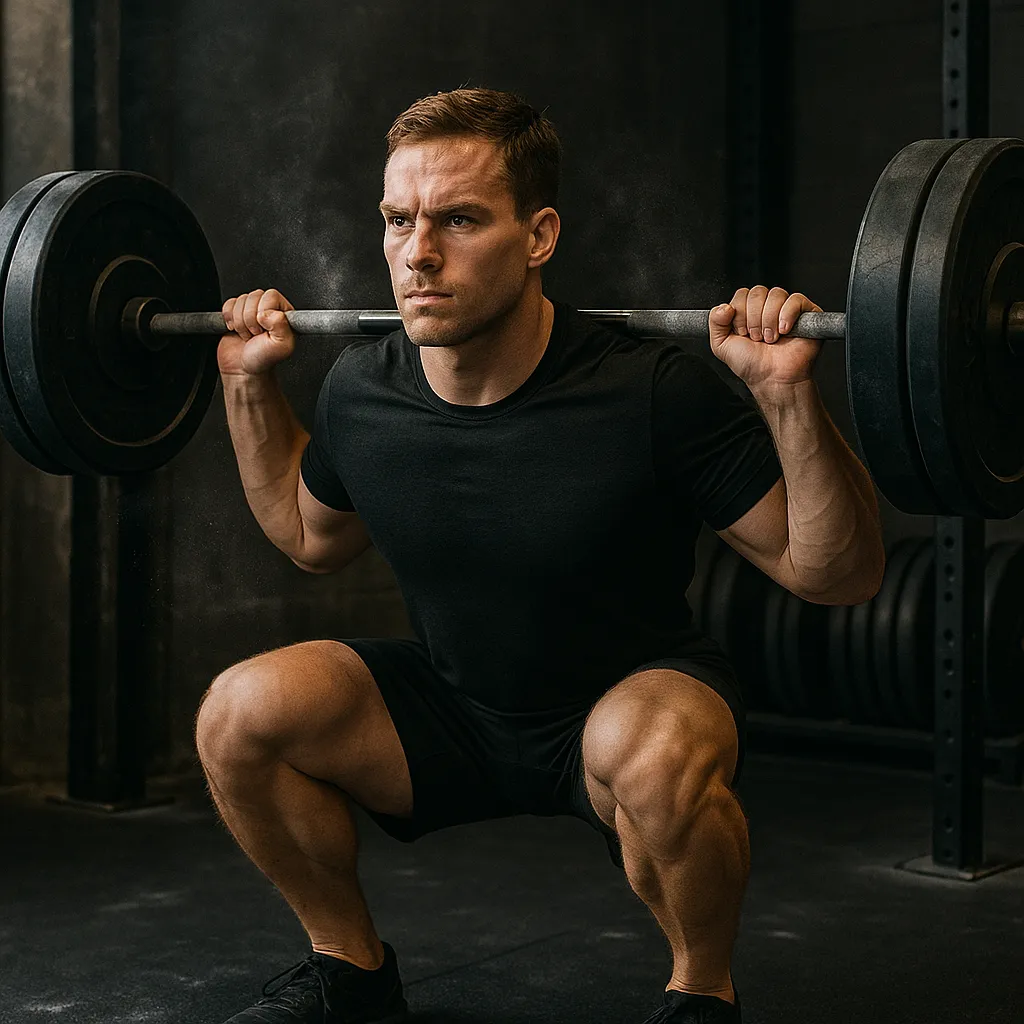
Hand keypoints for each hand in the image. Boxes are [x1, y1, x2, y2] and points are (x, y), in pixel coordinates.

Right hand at [218, 288, 296, 376]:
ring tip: (248, 335)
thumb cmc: (263, 360)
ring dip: (240, 322)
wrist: (244, 370)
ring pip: (240, 300)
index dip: (263, 312)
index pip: (271, 295)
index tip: (265, 329)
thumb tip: (269, 313)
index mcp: (284, 313)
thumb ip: (282, 327)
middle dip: (250, 320)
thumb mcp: (281, 347)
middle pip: (253, 296)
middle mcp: (269, 309)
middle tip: (256, 335)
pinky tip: (237, 330)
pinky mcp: (235, 312)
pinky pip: (228, 304)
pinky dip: (229, 319)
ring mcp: (252, 310)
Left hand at [707, 286, 822, 390]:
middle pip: (757, 292)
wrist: (772, 379)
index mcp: (748, 311)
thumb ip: (715, 322)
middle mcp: (767, 307)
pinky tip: (784, 331)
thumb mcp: (721, 345)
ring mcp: (786, 309)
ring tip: (770, 338)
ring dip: (768, 320)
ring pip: (776, 294)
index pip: (742, 294)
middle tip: (757, 338)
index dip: (740, 313)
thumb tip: (724, 306)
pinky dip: (787, 315)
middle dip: (754, 319)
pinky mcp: (806, 313)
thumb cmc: (751, 364)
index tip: (742, 333)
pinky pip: (796, 299)